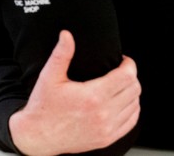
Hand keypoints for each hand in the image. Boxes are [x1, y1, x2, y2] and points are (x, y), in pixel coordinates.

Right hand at [8, 30, 139, 155]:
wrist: (39, 134)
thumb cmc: (43, 105)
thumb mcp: (49, 76)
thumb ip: (61, 54)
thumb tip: (67, 35)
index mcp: (92, 96)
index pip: (126, 77)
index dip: (129, 65)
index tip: (123, 60)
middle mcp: (103, 113)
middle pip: (134, 90)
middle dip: (131, 76)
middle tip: (121, 70)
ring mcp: (107, 128)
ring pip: (135, 105)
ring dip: (132, 92)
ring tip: (120, 85)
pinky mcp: (108, 138)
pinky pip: (131, 121)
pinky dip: (131, 109)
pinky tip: (121, 102)